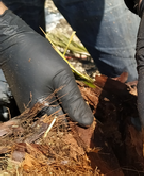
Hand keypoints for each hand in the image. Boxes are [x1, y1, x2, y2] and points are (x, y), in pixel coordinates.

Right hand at [0, 9, 92, 125]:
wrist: (12, 41)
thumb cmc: (38, 57)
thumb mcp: (62, 78)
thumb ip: (74, 101)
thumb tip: (87, 124)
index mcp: (41, 111)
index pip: (65, 126)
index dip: (79, 122)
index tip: (91, 117)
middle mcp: (33, 113)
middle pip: (58, 121)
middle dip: (73, 114)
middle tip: (84, 103)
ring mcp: (29, 106)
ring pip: (53, 113)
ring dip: (66, 108)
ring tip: (74, 97)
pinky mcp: (28, 99)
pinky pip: (47, 106)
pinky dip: (58, 102)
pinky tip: (64, 93)